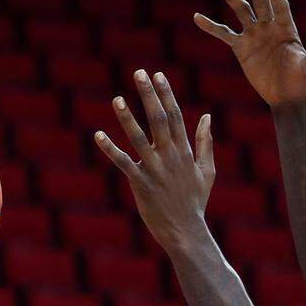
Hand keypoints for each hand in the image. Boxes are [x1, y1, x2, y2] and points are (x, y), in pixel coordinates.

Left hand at [95, 70, 214, 250]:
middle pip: (159, 119)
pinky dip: (110, 149)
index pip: (175, 116)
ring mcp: (155, 170)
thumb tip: (207, 117)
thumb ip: (206, 143)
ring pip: (139, 138)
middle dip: (148, 95)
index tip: (157, 74)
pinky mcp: (141, 184)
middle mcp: (170, 157)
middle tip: (138, 73)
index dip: (166, 94)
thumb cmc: (195, 202)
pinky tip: (98, 135)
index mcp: (185, 152)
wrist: (186, 232)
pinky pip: (123, 163)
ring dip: (127, 117)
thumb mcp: (207, 171)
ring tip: (116, 99)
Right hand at [195, 0, 305, 107]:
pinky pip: (224, 34)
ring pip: (240, 11)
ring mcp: (254, 36)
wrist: (288, 98)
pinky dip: (211, 26)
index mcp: (287, 27)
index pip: (280, 5)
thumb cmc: (303, 81)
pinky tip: (197, 17)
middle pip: (259, 1)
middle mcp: (269, 27)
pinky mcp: (241, 48)